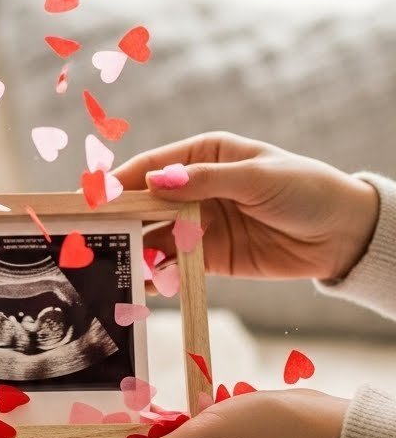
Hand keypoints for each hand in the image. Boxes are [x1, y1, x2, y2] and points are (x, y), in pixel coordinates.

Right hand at [117, 133, 378, 283]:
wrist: (344, 234)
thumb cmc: (306, 189)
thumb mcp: (258, 177)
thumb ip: (207, 181)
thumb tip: (157, 181)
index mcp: (205, 154)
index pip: (152, 166)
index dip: (121, 182)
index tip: (93, 198)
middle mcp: (196, 188)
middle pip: (146, 204)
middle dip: (122, 220)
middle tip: (95, 238)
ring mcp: (201, 223)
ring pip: (157, 236)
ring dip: (139, 251)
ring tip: (122, 266)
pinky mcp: (211, 257)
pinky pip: (176, 264)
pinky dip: (161, 273)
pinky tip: (149, 283)